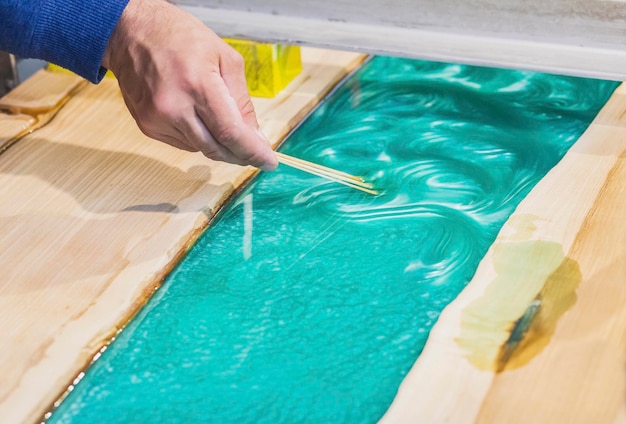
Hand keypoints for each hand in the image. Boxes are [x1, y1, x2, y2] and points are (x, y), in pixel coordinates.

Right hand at [101, 0, 277, 169]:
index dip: (252, 152)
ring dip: (219, 145)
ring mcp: (157, 119)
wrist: (131, 32)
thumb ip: (242, 101)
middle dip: (240, 155)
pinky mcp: (147, 126)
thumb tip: (255, 136)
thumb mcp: (225, 58)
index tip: (269, 162)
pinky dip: (198, 138)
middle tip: (256, 154)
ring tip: (223, 123)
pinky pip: (183, 144)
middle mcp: (174, 106)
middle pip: (216, 148)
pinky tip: (197, 117)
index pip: (230, 132)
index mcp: (197, 84)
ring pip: (201, 149)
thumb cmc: (180, 37)